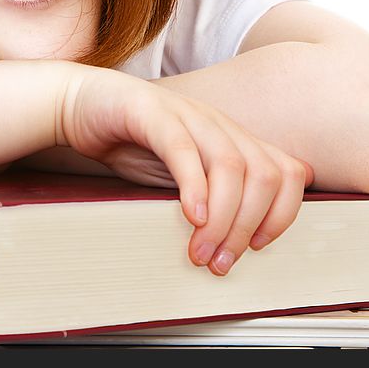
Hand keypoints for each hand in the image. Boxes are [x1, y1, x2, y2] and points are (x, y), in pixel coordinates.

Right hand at [58, 65, 314, 274]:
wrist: (81, 104)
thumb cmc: (130, 143)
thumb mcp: (181, 175)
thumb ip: (212, 195)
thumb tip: (240, 238)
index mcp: (232, 138)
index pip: (287, 173)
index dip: (282, 215)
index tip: (255, 248)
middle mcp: (219, 124)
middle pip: (264, 175)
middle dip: (248, 228)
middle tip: (220, 262)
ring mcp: (189, 114)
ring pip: (230, 166)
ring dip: (221, 219)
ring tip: (200, 251)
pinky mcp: (154, 113)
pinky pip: (184, 149)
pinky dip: (193, 187)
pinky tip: (190, 217)